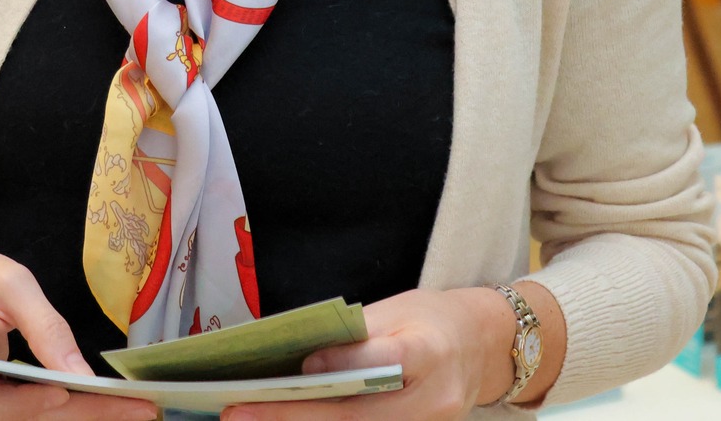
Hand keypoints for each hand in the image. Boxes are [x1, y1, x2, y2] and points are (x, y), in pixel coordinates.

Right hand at [0, 245, 154, 420]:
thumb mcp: (13, 283)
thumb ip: (45, 327)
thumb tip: (80, 372)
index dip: (16, 404)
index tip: (62, 391)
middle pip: (0, 418)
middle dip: (71, 415)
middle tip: (134, 410)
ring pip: (11, 420)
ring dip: (70, 416)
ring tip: (127, 409)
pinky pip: (13, 411)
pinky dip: (55, 408)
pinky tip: (97, 404)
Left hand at [223, 286, 554, 420]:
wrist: (482, 348)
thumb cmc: (432, 320)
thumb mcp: (399, 310)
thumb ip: (355, 338)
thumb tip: (302, 364)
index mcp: (431, 350)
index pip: (381, 362)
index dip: (339, 366)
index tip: (296, 370)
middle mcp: (433, 400)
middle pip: (356, 416)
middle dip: (292, 418)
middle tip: (238, 413)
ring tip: (249, 419)